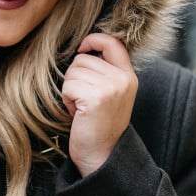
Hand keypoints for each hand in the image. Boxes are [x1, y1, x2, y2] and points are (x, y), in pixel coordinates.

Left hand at [62, 33, 137, 176]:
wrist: (102, 156)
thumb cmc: (99, 125)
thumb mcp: (111, 94)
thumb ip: (104, 72)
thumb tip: (82, 49)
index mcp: (128, 76)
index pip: (112, 42)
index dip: (93, 40)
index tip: (82, 48)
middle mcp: (123, 79)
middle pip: (82, 58)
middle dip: (75, 77)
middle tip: (83, 100)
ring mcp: (111, 88)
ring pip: (72, 72)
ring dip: (70, 90)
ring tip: (81, 108)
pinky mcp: (96, 98)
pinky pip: (68, 86)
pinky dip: (67, 100)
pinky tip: (77, 114)